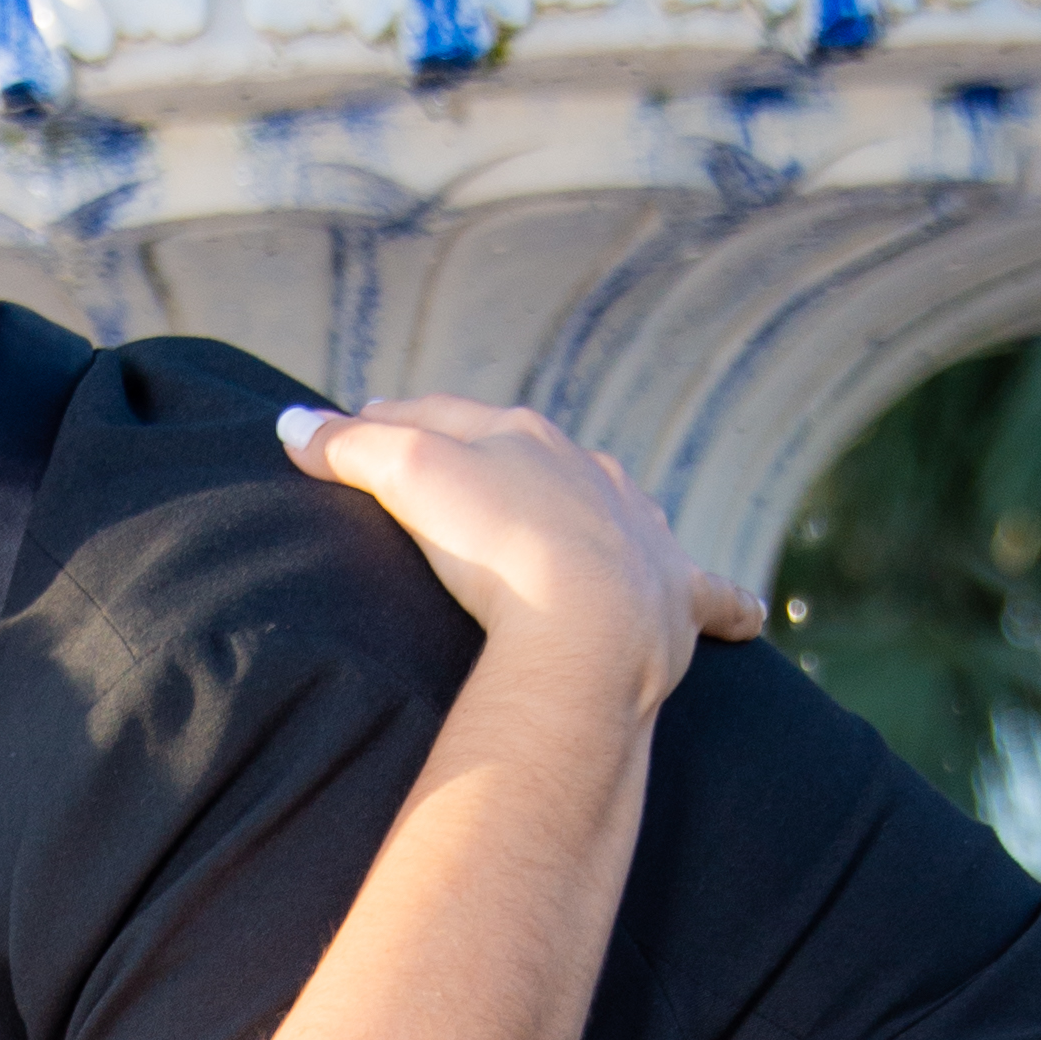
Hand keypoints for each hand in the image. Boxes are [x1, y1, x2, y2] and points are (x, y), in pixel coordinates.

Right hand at [279, 393, 764, 713]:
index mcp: (522, 438)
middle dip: (490, 456)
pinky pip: (709, 594)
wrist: (591, 618)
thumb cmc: (498, 545)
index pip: (446, 420)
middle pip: (528, 454)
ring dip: (591, 508)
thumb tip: (291, 425)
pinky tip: (750, 614)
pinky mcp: (677, 596)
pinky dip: (725, 601)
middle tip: (449, 474)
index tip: (361, 433)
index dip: (396, 426)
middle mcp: (587, 472)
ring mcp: (637, 531)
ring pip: (613, 505)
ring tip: (564, 526)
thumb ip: (349, 448)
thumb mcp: (408, 482)